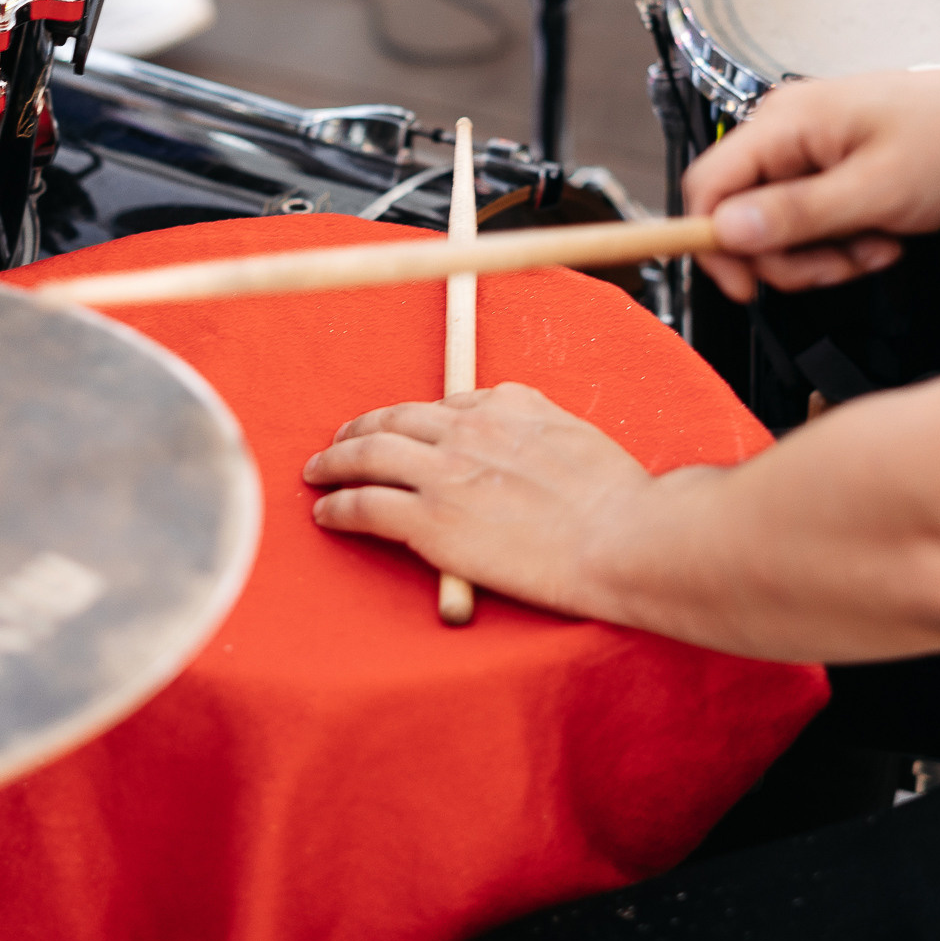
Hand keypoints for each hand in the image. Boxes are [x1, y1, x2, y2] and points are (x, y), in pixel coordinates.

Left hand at [303, 383, 662, 618]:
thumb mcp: (579, 439)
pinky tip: (325, 511)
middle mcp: (468, 428)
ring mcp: (444, 473)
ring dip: (335, 460)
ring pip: (368, 454)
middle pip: (395, 419)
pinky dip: (338, 506)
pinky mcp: (428, 520)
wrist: (621, 536)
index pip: (446, 404)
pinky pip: (365, 506)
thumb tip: (527, 446)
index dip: (417, 419)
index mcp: (508, 404)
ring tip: (318, 471)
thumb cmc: (616, 501)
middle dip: (363, 427)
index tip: (407, 431)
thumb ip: (540, 433)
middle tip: (343, 439)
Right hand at [683, 62, 939, 300]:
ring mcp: (808, 151)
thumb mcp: (875, 190)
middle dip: (790, 256)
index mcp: (786, 121)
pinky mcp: (829, 171)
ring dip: (823, 254)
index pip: (708, 185)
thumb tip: (730, 229)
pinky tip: (879, 235)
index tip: (745, 284)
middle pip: (742, 216)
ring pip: (778, 228)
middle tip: (838, 266)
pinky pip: (809, 222)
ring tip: (873, 245)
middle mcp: (787, 130)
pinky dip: (841, 242)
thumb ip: (797, 214)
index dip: (715, 241)